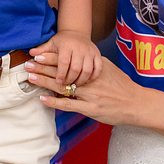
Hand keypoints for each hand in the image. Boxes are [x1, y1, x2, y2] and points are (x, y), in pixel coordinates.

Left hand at [25, 53, 140, 126]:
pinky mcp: (90, 109)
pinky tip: (43, 99)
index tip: (37, 54)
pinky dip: (55, 102)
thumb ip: (92, 64)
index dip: (51, 56)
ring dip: (45, 82)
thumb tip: (78, 57)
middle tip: (27, 64)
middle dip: (42, 68)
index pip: (68, 59)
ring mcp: (89, 94)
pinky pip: (69, 105)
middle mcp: (89, 79)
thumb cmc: (122, 86)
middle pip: (61, 71)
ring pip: (62, 87)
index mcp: (92, 67)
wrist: (136, 103)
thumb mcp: (107, 68)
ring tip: (30, 78)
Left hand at [33, 30, 101, 84]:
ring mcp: (90, 52)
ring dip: (80, 80)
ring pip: (87, 70)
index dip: (60, 73)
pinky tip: (87, 81)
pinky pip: (97, 68)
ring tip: (74, 86)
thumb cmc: (63, 40)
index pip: (64, 62)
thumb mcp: (52, 43)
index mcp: (67, 45)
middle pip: (76, 68)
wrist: (78, 32)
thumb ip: (42, 49)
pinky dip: (92, 76)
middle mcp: (80, 48)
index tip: (58, 81)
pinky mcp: (98, 55)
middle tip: (65, 86)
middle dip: (70, 79)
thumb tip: (31, 53)